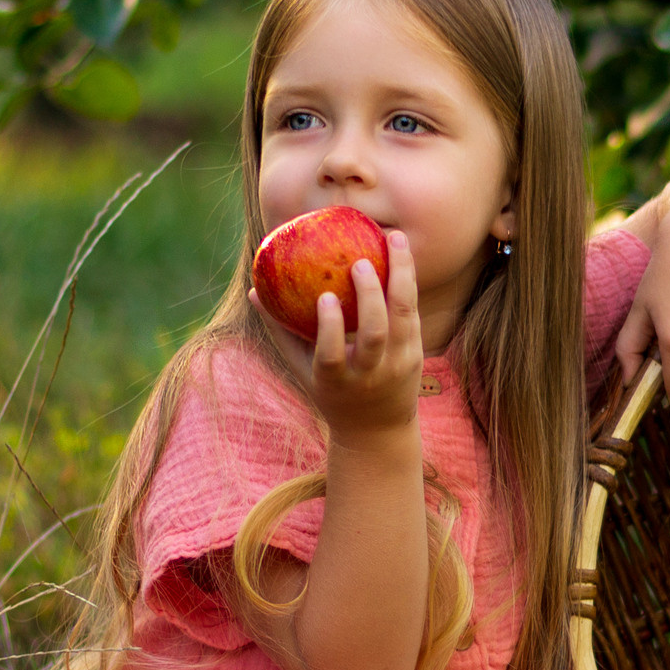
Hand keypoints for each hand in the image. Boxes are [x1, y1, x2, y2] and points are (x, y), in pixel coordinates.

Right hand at [252, 229, 423, 442]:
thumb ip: (281, 331)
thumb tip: (253, 290)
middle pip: (376, 334)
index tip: (324, 296)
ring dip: (402, 276)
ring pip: (404, 317)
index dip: (330, 327)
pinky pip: (412, 312)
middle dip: (370, 296)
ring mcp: (397, 365)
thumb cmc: (331, 391)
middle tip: (360, 261)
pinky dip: (408, 281)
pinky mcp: (416, 354)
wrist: (377, 430)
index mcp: (336, 381)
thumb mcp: (302, 369)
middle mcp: (370, 374)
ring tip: (394, 238)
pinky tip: (402, 251)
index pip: (332, 355)